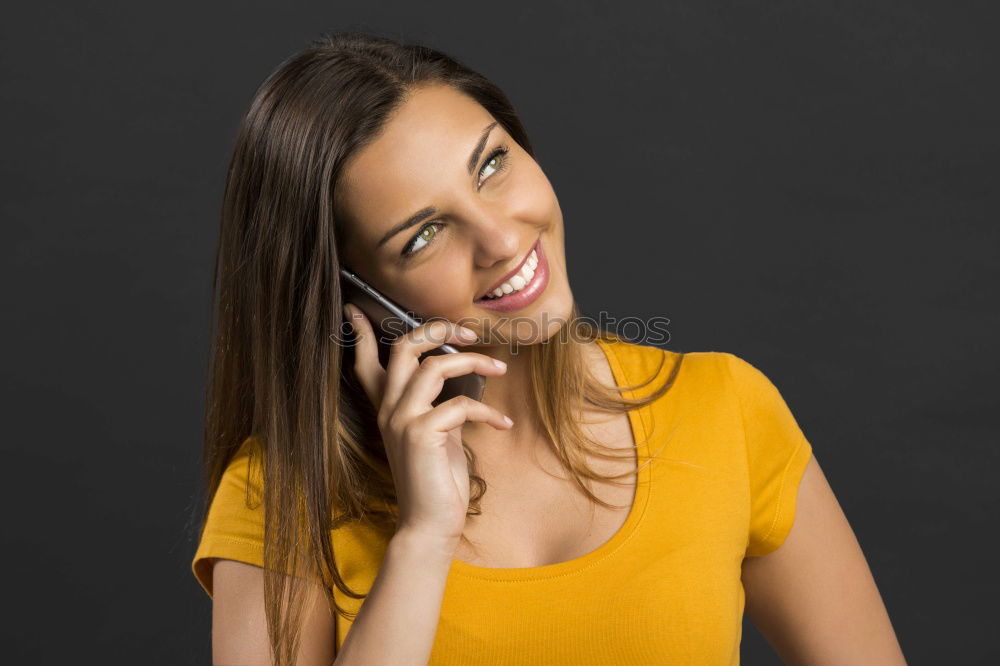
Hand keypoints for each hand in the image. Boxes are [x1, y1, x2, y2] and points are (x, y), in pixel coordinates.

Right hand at [343, 303, 510, 549]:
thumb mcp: (438, 434)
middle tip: (467, 331)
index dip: (361, 333)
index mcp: (388, 408)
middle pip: (403, 347)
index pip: (366, 363)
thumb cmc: (438, 480)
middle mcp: (389, 409)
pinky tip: (502, 423)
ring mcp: (401, 420)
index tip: (357, 308)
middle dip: (436, 328)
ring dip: (473, 361)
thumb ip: (439, 404)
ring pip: (435, 366)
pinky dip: (487, 410)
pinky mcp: (420, 434)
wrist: (431, 525)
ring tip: (500, 367)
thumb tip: (463, 376)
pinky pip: (459, 404)